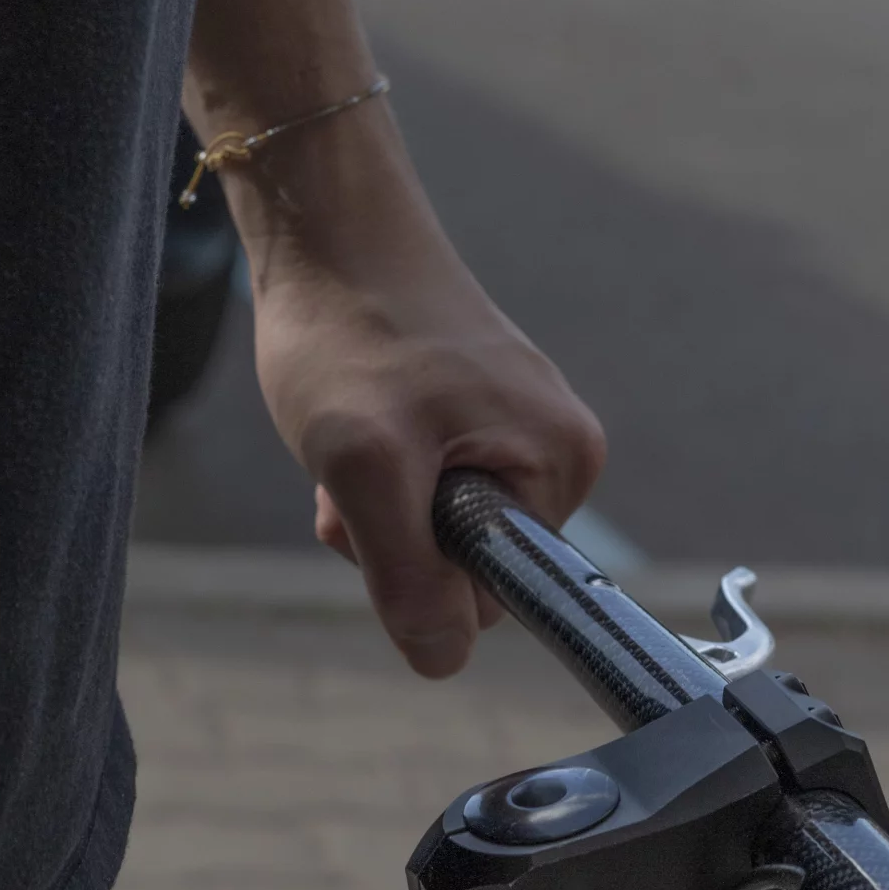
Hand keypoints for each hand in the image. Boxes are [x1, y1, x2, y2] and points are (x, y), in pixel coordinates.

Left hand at [240, 142, 605, 678]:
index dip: (423, 574)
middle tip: (353, 468)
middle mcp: (559, 449)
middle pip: (467, 564)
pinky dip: (378, 469)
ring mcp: (518, 427)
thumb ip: (408, 574)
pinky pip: (429, 482)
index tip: (380, 504)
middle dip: (394, 537)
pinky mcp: (477, 411)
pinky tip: (357, 419)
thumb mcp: (365, 468)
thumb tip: (442, 661)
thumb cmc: (349, 332)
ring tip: (350, 434)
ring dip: (375, 503)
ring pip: (437, 526)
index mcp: (563, 465)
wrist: (325, 227)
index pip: (499, 598)